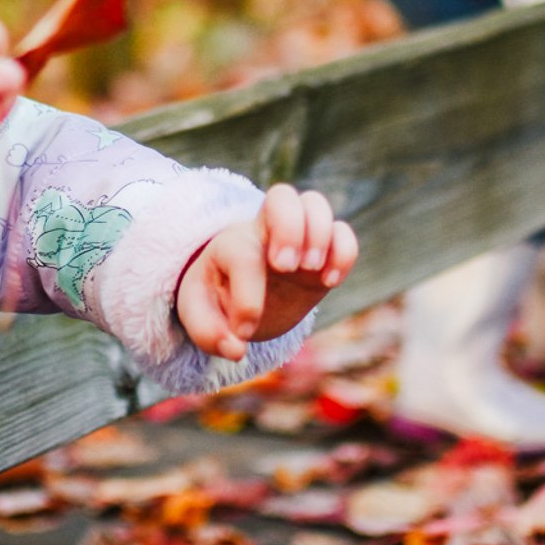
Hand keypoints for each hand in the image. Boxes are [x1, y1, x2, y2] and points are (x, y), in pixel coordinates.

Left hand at [175, 184, 357, 360]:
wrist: (242, 298)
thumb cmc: (219, 302)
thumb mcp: (200, 317)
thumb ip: (208, 333)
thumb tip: (236, 348)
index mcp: (231, 246)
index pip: (242, 255)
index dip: (247, 298)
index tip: (243, 331)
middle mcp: (265, 233)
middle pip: (282, 195)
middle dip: (289, 228)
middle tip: (285, 268)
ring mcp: (297, 239)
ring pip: (315, 204)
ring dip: (319, 236)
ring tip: (310, 272)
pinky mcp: (323, 254)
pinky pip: (343, 232)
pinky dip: (344, 253)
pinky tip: (329, 282)